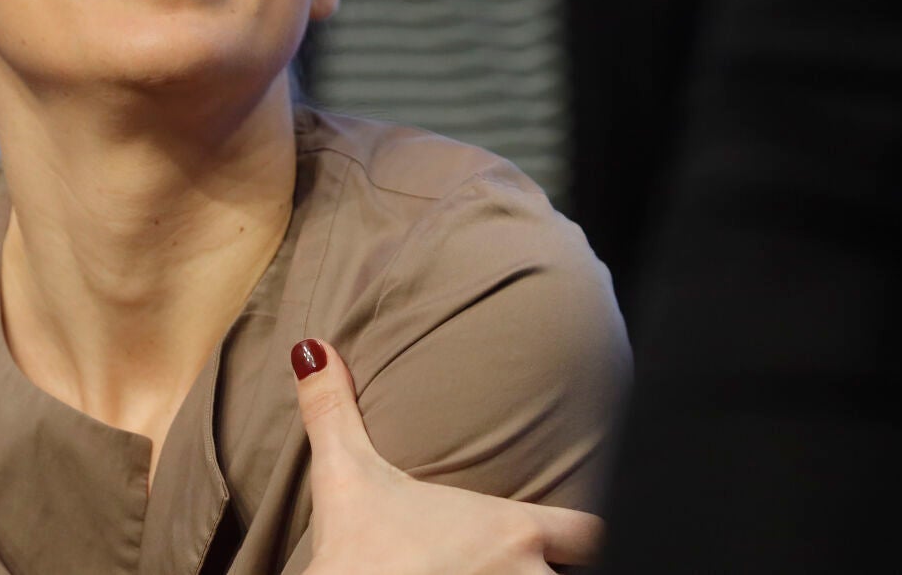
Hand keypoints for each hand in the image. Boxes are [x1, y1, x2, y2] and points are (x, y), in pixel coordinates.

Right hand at [289, 338, 604, 574]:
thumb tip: (310, 348)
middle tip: (524, 567)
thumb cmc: (353, 550)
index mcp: (513, 529)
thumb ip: (334, 409)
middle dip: (551, 573)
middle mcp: (527, 573)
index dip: (583, 538)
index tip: (569, 541)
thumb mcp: (344, 475)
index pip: (590, 534)